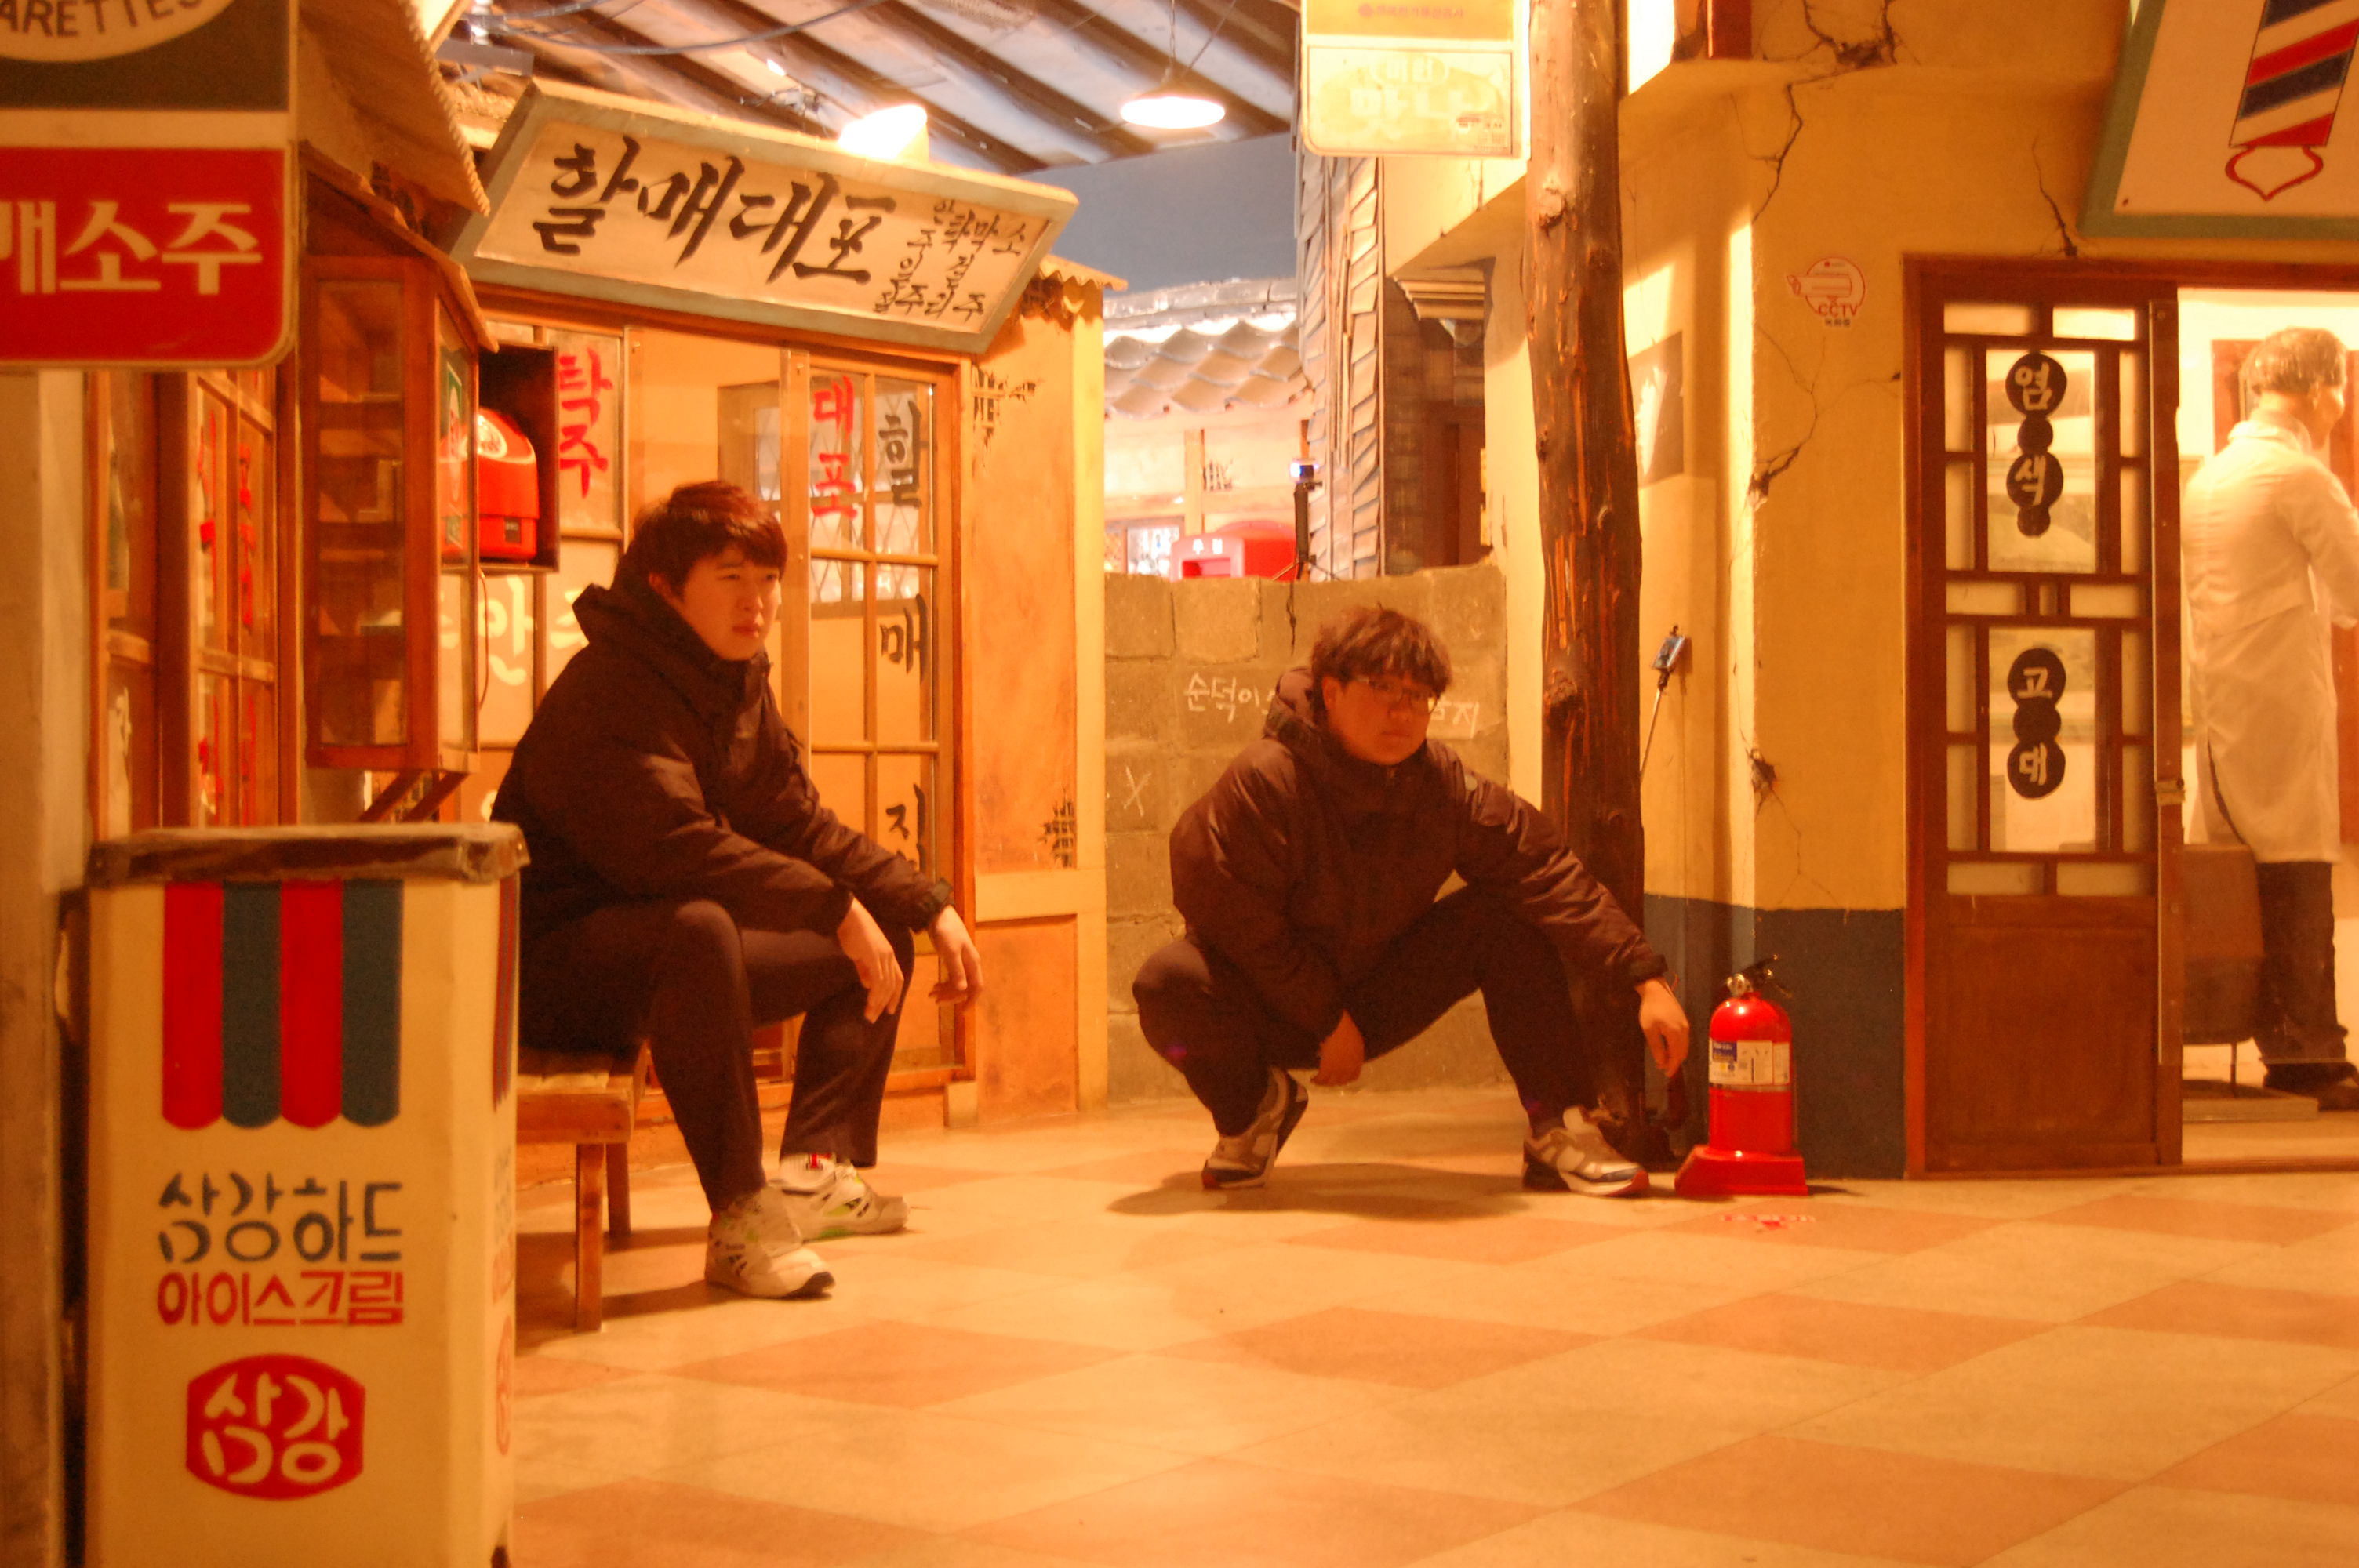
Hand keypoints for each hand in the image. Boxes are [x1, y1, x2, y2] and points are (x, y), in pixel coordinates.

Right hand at [836, 900, 903, 1021]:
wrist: (848, 917)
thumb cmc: (852, 932)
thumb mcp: (860, 954)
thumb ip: (865, 969)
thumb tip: (868, 985)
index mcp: (888, 955)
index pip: (897, 979)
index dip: (894, 995)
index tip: (888, 1010)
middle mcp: (889, 956)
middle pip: (894, 985)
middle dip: (886, 1003)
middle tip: (876, 1018)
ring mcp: (883, 956)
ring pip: (886, 986)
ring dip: (878, 1003)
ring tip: (869, 1015)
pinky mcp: (875, 957)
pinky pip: (879, 980)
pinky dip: (876, 994)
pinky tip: (870, 1003)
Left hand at [929, 906, 983, 1004]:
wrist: (938, 915)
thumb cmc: (946, 932)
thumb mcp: (950, 952)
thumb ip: (957, 971)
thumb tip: (964, 990)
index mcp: (972, 963)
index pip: (977, 987)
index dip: (972, 1000)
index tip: (963, 1012)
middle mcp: (969, 964)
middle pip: (965, 988)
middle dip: (952, 996)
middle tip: (936, 1001)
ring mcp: (961, 962)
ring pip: (957, 984)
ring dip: (946, 991)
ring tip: (931, 994)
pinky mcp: (952, 959)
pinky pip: (952, 977)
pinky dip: (944, 984)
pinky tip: (934, 986)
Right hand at [1313, 1012, 1365, 1086]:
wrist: (1338, 1026)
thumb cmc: (1345, 1027)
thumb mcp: (1353, 1039)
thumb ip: (1351, 1048)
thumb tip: (1342, 1052)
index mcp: (1357, 1059)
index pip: (1354, 1076)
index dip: (1346, 1079)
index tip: (1340, 1078)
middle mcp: (1350, 1066)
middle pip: (1342, 1081)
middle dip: (1334, 1082)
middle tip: (1327, 1081)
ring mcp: (1339, 1068)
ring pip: (1332, 1082)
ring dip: (1325, 1083)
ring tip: (1318, 1082)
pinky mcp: (1328, 1067)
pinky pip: (1322, 1078)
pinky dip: (1317, 1080)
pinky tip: (1313, 1079)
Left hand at [1637, 978, 1689, 1078]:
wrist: (1656, 989)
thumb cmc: (1650, 1009)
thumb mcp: (1649, 1030)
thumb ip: (1657, 1047)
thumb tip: (1662, 1062)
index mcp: (1676, 1033)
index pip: (1677, 1055)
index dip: (1672, 1066)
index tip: (1667, 1075)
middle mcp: (1684, 1031)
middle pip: (1683, 1052)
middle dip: (1675, 1062)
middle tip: (1665, 1070)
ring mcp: (1685, 1025)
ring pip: (1684, 1046)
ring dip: (1676, 1055)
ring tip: (1666, 1061)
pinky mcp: (1683, 1021)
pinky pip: (1684, 1039)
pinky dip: (1678, 1047)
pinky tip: (1670, 1048)